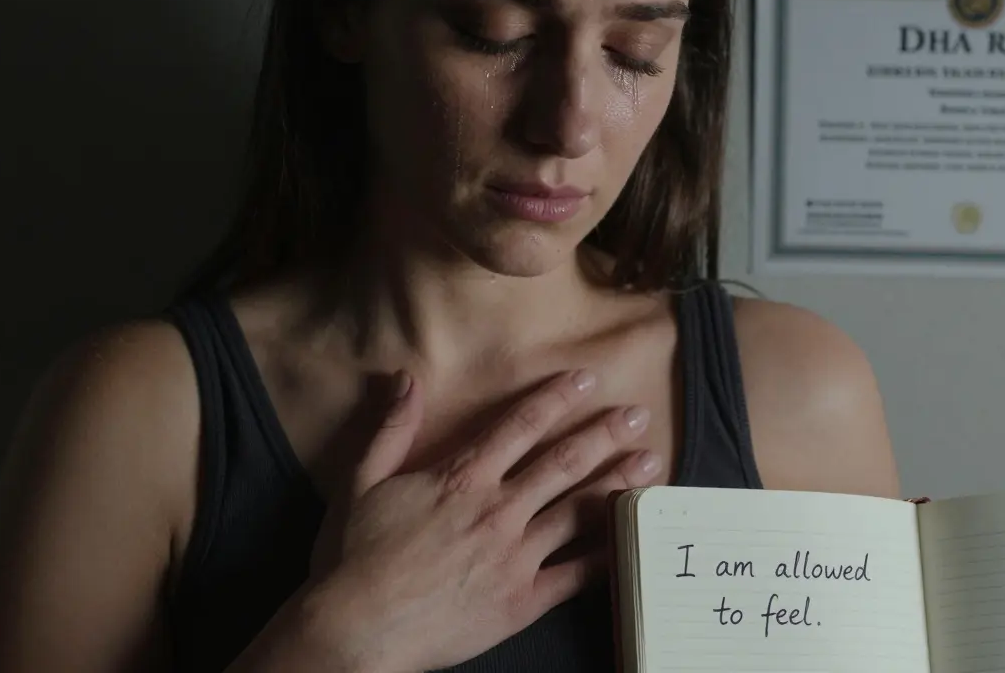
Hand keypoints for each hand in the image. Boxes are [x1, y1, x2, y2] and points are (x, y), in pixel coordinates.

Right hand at [305, 369, 660, 672]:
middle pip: (563, 462)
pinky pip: (577, 573)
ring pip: (579, 511)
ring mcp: (515, 557)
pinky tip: (633, 535)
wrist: (357, 629)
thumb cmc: (353, 558)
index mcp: (461, 479)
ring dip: (617, 483)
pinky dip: (608, 552)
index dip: (557, 399)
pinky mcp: (523, 600)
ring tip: (651, 464)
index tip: (588, 380)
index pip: (520, 426)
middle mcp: (497, 510)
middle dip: (604, 435)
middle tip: (638, 416)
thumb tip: (406, 376)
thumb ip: (391, 427)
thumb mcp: (362, 481)